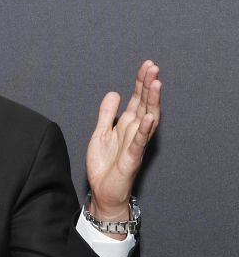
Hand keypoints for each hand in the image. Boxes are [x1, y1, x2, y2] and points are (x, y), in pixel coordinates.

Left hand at [86, 60, 161, 222]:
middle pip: (145, 104)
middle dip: (149, 86)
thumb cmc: (105, 164)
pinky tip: (149, 117)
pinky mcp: (132, 157)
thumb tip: (114, 92)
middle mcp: (135, 131)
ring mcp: (135, 143)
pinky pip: (140, 141)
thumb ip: (107, 114)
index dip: (141, 82)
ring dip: (152, 101)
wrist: (103, 190)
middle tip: (153, 67)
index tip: (146, 65)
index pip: (137, 99)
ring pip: (147, 119)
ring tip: (156, 84)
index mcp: (127, 124)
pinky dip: (145, 129)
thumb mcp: (101, 133)